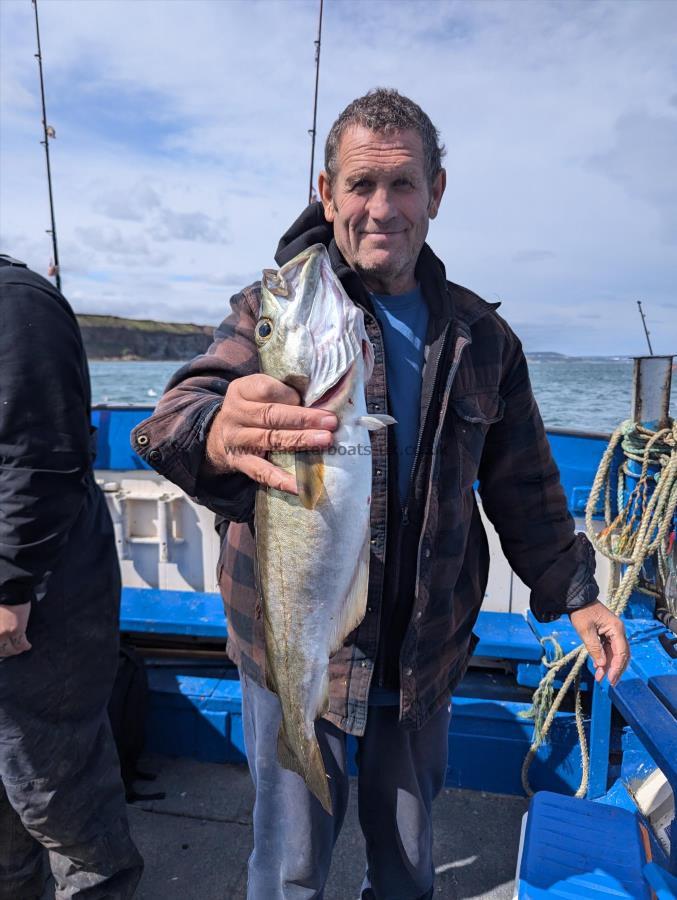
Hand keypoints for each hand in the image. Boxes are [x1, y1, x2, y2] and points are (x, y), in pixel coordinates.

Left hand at [0, 602, 31, 657]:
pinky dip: (25, 646)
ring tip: (21, 648)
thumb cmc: (1, 601)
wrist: (10, 591)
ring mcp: (4, 633)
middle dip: (7, 652)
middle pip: (1, 650)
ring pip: (11, 649)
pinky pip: (21, 643)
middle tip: (12, 650)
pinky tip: (28, 646)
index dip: (1, 651)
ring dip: (16, 650)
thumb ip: (0, 628)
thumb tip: (3, 635)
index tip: (4, 649)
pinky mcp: (16, 630)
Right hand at [203, 374, 337, 493]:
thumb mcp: (255, 392)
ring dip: (300, 441)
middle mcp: (236, 414)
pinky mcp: (240, 462)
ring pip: (271, 440)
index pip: (266, 389)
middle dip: (304, 419)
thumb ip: (281, 391)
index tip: (310, 398)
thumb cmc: (251, 409)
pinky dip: (281, 480)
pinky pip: (261, 472)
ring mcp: (237, 440)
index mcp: (241, 391)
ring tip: (325, 440)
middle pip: (271, 415)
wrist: (217, 436)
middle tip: (330, 422)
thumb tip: (320, 398)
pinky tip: (300, 485)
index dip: (289, 394)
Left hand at [569, 601, 628, 685]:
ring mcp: (613, 633)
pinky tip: (599, 668)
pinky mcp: (607, 634)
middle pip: (621, 655)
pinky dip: (605, 659)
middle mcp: (618, 632)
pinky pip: (609, 649)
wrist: (577, 599)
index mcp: (616, 629)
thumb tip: (602, 665)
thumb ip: (594, 648)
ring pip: (615, 653)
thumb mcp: (585, 630)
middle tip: (609, 682)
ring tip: (600, 678)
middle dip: (615, 669)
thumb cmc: (581, 612)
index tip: (610, 679)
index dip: (616, 667)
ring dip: (609, 666)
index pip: (621, 652)